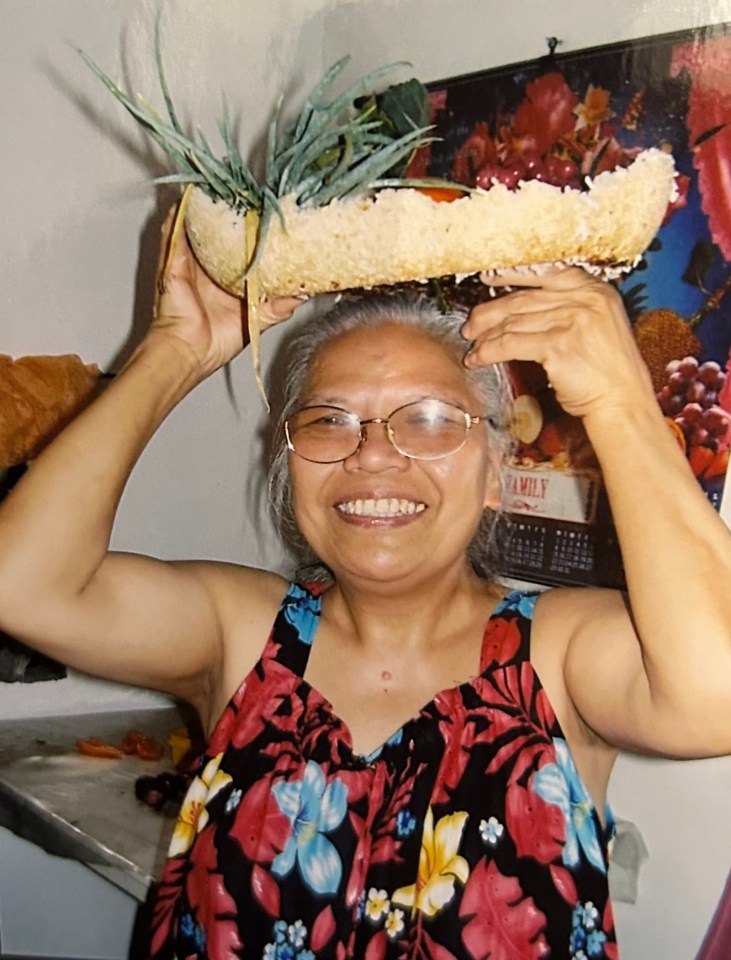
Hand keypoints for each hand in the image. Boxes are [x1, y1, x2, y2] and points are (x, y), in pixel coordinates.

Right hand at [153, 204, 304, 377]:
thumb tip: (303, 293)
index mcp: (225, 280)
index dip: (250, 232)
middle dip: (227, 214)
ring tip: (213, 188)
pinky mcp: (172, 264)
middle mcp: (206, 269)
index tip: (263, 215)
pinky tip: (184, 201)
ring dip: (201, 210)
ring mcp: (187, 264)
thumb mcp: (258, 318)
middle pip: (216, 234)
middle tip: (242, 195)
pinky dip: (177, 218)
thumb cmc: (214, 342)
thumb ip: (279, 304)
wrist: (189, 352)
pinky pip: (172, 236)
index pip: (238, 249)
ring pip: (194, 229)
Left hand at [461, 267, 655, 420]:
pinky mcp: (558, 345)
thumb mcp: (598, 326)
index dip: (513, 274)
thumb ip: (570, 310)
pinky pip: (511, 344)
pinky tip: (479, 359)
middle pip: (524, 299)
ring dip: (486, 337)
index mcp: (597, 290)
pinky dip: (489, 352)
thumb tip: (522, 309)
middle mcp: (586, 299)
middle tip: (471, 326)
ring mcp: (572, 320)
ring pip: (514, 323)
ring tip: (472, 347)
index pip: (547, 272)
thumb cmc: (608, 371)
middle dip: (490, 313)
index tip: (488, 277)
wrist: (623, 401)